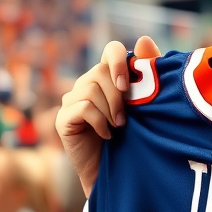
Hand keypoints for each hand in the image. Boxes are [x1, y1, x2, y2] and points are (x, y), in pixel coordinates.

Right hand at [56, 35, 160, 195]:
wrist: (118, 172)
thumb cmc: (134, 137)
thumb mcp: (145, 105)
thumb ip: (147, 74)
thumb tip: (143, 39)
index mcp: (109, 76)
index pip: (111, 50)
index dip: (119, 61)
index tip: (127, 85)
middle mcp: (87, 83)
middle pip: (101, 72)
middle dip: (118, 97)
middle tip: (126, 119)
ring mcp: (72, 100)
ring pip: (90, 89)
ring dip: (109, 111)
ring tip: (118, 128)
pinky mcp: (63, 118)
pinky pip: (82, 107)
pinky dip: (99, 122)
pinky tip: (106, 135)